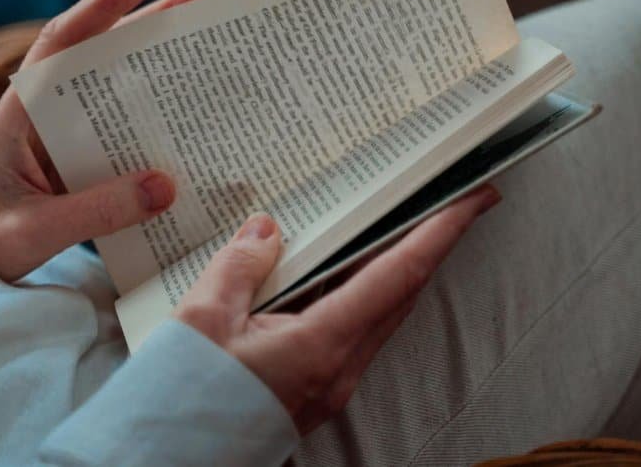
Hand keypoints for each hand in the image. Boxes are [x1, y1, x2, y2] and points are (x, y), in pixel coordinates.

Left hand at [0, 0, 227, 279]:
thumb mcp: (33, 232)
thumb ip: (96, 212)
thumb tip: (167, 186)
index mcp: (21, 110)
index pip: (64, 40)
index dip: (105, 2)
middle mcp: (44, 107)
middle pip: (103, 46)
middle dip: (157, 13)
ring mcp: (62, 127)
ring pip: (116, 78)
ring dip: (162, 53)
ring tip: (214, 26)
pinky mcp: (77, 152)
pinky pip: (122, 121)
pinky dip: (157, 106)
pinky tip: (194, 103)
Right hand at [174, 185, 501, 434]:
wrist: (166, 459)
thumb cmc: (182, 399)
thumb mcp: (202, 319)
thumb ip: (241, 265)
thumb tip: (267, 229)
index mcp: (322, 345)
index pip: (399, 276)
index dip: (441, 232)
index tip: (473, 199)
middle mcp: (339, 368)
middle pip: (401, 295)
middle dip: (429, 245)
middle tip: (443, 201)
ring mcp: (330, 384)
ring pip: (380, 315)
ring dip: (395, 269)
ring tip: (393, 227)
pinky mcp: (314, 390)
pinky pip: (352, 332)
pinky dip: (359, 294)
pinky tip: (337, 274)